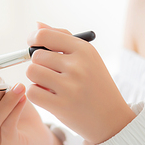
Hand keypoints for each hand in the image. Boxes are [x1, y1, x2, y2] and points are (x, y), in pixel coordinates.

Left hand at [26, 23, 135, 144]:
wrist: (112, 119)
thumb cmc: (95, 84)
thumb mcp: (87, 57)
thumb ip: (62, 38)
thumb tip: (36, 26)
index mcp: (84, 50)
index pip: (45, 36)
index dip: (33, 40)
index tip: (32, 45)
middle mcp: (77, 66)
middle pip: (36, 56)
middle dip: (39, 64)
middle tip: (50, 72)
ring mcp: (70, 86)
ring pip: (32, 72)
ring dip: (36, 79)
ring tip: (49, 84)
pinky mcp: (61, 106)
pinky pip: (32, 92)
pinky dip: (36, 94)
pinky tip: (49, 96)